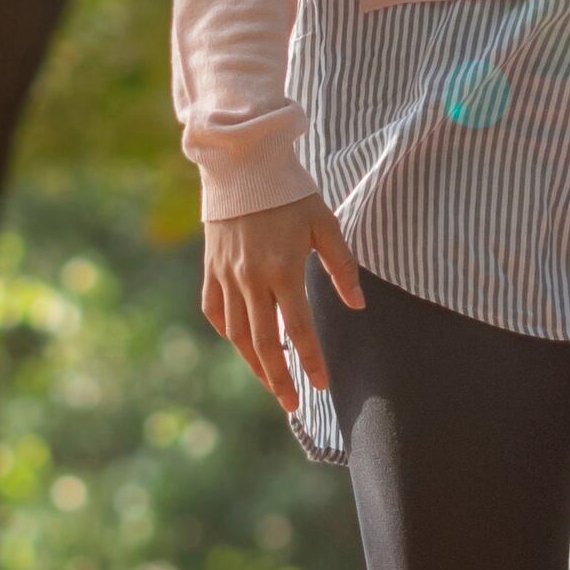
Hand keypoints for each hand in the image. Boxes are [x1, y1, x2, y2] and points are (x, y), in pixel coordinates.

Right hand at [199, 196, 365, 415]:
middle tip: (292, 404)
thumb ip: (342, 267)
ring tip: (272, 381)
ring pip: (237, 334)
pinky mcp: (211, 269)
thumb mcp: (325, 225)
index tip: (322, 385)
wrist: (242, 165)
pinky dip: (228, 332)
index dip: (311, 360)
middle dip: (279, 378)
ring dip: (254, 362)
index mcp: (282, 269)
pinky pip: (215, 312)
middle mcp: (250, 279)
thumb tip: (357, 305)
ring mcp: (226, 276)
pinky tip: (243, 343)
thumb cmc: (290, 194)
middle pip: (262, 343)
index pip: (298, 329)